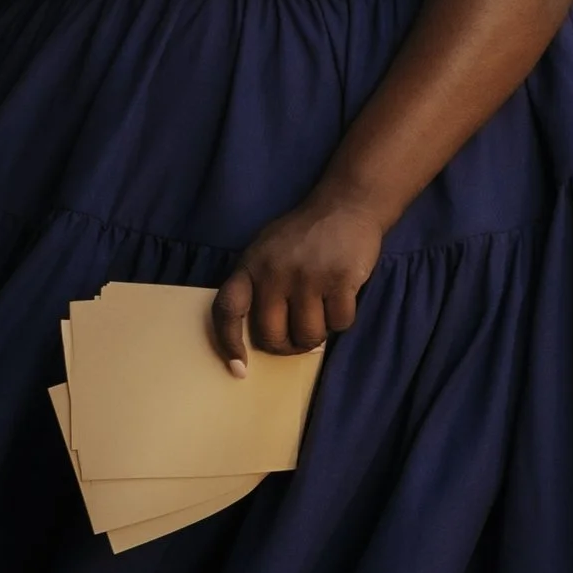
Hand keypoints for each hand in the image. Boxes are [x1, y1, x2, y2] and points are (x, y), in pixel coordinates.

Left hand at [210, 192, 386, 367]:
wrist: (345, 205)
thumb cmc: (303, 235)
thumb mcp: (266, 251)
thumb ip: (258, 285)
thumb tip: (260, 336)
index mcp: (250, 266)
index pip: (227, 310)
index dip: (229, 343)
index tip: (239, 368)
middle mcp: (274, 272)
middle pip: (272, 336)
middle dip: (288, 345)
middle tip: (298, 337)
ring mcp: (307, 277)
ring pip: (308, 337)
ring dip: (318, 334)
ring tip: (321, 310)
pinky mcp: (340, 280)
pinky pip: (339, 324)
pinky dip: (342, 318)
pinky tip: (342, 295)